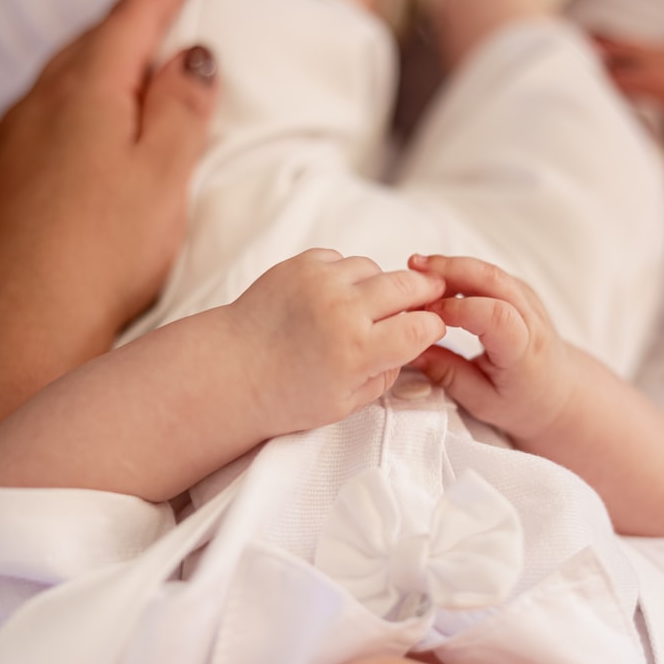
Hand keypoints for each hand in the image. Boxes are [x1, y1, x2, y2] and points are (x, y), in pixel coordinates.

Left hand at [0, 0, 217, 479]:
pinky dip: (73, 108)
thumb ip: (181, 110)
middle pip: (90, 47)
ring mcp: (13, 142)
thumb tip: (192, 59)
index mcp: (86, 92)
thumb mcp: (163, 175)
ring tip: (129, 73)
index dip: (162, 3)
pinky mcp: (3, 181)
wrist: (18, 324)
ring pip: (62, 82)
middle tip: (162, 22)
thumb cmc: (98, 252)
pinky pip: (42, 119)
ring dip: (98, 68)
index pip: (129, 24)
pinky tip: (84, 134)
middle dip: (129, 30)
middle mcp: (39, 105)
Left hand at [228, 250, 446, 438]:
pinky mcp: (301, 264)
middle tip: (427, 299)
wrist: (232, 371)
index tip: (428, 330)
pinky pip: (342, 260)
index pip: (422, 327)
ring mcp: (320, 281)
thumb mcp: (347, 403)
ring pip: (375, 269)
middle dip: (424, 293)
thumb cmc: (288, 395)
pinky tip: (334, 298)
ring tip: (365, 308)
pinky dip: (346, 276)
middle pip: (409, 285)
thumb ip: (387, 372)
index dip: (432, 328)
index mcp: (357, 350)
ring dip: (380, 285)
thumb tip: (412, 342)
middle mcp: (342, 310)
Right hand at [407, 254, 576, 447]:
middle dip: (451, 269)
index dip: (459, 309)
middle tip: (412, 268)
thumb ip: (448, 376)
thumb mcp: (482, 402)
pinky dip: (461, 271)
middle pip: (493, 280)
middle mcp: (531, 319)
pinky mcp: (519, 292)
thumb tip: (412, 351)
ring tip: (415, 269)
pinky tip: (435, 279)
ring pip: (490, 271)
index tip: (427, 314)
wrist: (558, 392)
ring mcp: (528, 301)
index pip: (497, 316)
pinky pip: (489, 274)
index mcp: (524, 351)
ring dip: (452, 266)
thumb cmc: (522, 402)